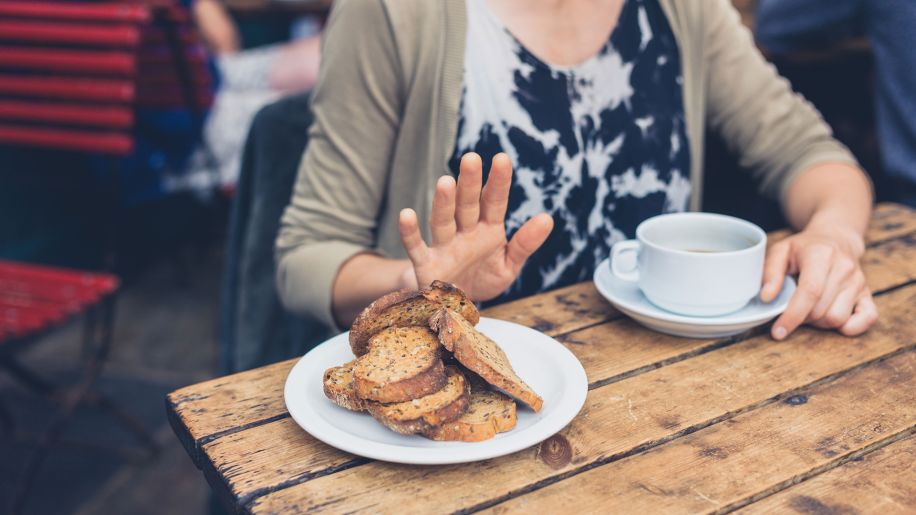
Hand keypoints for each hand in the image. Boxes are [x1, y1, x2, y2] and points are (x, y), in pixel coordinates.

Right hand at [397, 152, 553, 300]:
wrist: (456, 307)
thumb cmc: (483, 279)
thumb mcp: (509, 265)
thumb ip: (525, 243)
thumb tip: (548, 218)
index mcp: (488, 230)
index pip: (494, 202)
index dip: (498, 182)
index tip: (502, 158)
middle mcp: (465, 233)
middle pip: (467, 205)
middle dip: (469, 183)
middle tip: (471, 158)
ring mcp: (444, 247)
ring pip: (443, 221)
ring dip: (444, 203)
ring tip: (445, 182)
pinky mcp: (426, 265)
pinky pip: (416, 247)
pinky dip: (410, 233)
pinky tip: (406, 215)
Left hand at [761, 224, 877, 339]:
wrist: (836, 239)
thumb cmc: (804, 248)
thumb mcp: (781, 251)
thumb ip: (770, 272)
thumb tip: (766, 298)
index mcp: (821, 255)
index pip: (810, 291)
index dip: (793, 315)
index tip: (778, 332)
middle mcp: (844, 268)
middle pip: (821, 310)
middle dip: (801, 318)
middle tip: (793, 309)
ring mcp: (859, 282)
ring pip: (837, 319)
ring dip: (819, 323)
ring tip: (810, 309)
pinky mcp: (868, 294)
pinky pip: (867, 319)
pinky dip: (850, 327)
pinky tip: (833, 321)